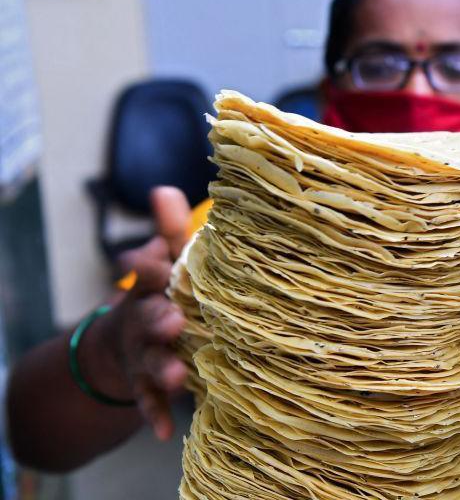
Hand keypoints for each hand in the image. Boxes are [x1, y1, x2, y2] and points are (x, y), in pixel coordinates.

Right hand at [106, 186, 191, 439]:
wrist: (122, 340)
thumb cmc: (160, 291)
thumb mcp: (164, 260)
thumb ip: (169, 230)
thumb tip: (164, 188)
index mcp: (150, 285)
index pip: (145, 270)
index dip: (146, 265)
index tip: (152, 260)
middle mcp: (142, 319)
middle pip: (148, 318)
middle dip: (158, 319)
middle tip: (174, 319)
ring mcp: (140, 353)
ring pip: (150, 361)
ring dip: (162, 367)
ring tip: (178, 375)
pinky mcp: (143, 384)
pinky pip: (150, 401)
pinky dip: (156, 414)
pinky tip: (166, 431)